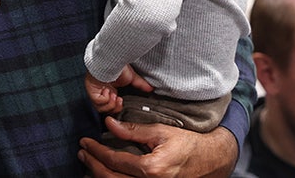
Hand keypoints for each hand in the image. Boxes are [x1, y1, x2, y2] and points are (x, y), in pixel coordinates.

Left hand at [79, 118, 237, 176]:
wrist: (211, 161)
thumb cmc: (188, 144)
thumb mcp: (160, 132)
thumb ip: (132, 130)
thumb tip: (109, 123)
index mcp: (151, 169)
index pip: (114, 161)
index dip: (96, 151)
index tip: (85, 142)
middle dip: (92, 165)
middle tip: (83, 152)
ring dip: (99, 175)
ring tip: (89, 162)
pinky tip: (105, 172)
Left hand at [86, 65, 152, 113]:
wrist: (111, 59)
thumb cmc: (118, 66)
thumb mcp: (131, 77)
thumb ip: (140, 84)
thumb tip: (151, 88)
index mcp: (109, 90)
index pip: (111, 106)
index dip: (117, 107)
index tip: (122, 102)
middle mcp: (101, 92)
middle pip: (105, 109)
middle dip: (114, 107)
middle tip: (119, 100)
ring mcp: (95, 92)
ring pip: (100, 108)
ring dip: (110, 103)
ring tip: (114, 95)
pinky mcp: (91, 90)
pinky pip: (97, 101)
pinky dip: (104, 99)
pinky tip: (107, 91)